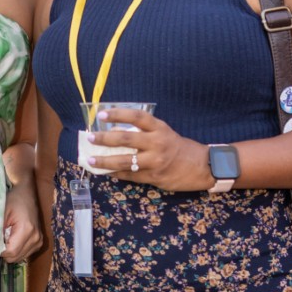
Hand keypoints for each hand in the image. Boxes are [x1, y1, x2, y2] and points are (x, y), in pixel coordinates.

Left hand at [1, 184, 42, 263]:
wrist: (27, 193)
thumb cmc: (13, 200)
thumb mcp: (1, 213)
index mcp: (27, 230)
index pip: (10, 252)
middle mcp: (35, 238)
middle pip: (15, 257)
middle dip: (4, 252)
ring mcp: (39, 241)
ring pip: (19, 257)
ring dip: (10, 251)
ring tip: (6, 237)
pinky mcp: (39, 242)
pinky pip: (24, 254)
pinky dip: (16, 250)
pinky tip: (13, 239)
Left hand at [84, 107, 207, 190]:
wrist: (201, 167)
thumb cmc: (179, 148)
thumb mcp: (164, 133)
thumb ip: (144, 132)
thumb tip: (115, 131)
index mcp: (159, 128)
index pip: (136, 117)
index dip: (118, 114)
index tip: (101, 114)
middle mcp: (157, 143)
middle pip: (125, 139)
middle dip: (104, 139)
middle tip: (90, 137)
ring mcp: (154, 161)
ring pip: (124, 161)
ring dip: (104, 161)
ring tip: (91, 160)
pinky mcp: (153, 177)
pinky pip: (129, 175)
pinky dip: (115, 173)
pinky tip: (105, 172)